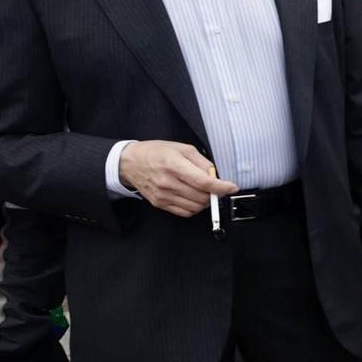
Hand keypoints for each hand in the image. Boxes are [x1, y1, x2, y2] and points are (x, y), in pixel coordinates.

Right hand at [117, 140, 235, 216]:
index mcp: (174, 165)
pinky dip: (195, 207)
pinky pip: (185, 212)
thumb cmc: (157, 152)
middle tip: (216, 187)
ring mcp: (163, 195)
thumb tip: (216, 175)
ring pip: (195, 207)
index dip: (221, 187)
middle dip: (215, 193)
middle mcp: (168, 182)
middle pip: (201, 197)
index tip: (232, 187)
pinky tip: (194, 197)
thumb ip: (201, 162)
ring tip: (204, 191)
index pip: (203, 182)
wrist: (130, 163)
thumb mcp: (182, 148)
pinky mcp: (160, 204)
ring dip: (205, 201)